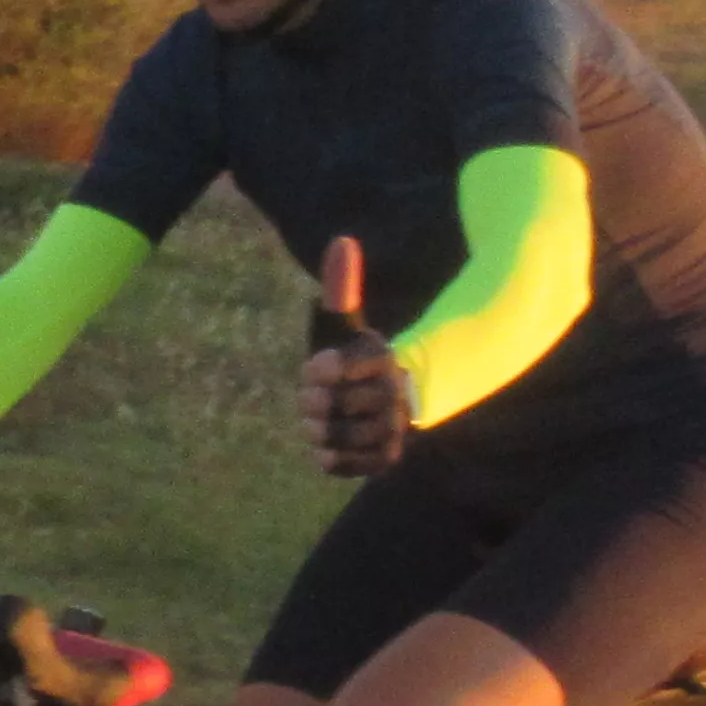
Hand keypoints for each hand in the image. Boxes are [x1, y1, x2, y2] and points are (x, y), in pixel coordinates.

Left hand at [298, 237, 408, 478]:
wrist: (391, 397)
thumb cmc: (355, 357)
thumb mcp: (346, 323)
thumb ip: (341, 287)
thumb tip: (341, 240)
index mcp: (382, 358)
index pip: (336, 367)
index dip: (318, 370)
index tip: (315, 367)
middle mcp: (394, 394)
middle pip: (332, 405)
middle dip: (312, 402)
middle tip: (311, 400)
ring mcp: (393, 428)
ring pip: (339, 436)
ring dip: (319, 430)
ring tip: (317, 423)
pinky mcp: (387, 457)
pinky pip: (347, 465)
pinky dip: (330, 458)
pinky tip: (326, 446)